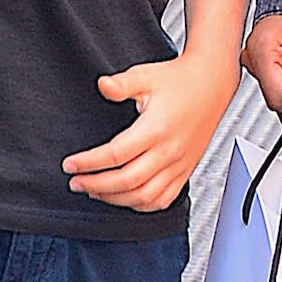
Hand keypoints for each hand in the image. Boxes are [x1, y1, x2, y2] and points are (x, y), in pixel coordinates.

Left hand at [64, 51, 237, 212]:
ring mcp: (179, 164)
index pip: (115, 155)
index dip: (88, 163)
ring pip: (144, 196)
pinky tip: (125, 198)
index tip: (70, 165)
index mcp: (156, 128)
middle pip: (127, 181)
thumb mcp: (146, 75)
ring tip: (94, 191)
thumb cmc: (180, 80)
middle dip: (95, 185)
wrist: (212, 84)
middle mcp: (169, 151)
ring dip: (115, 199)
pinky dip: (141, 205)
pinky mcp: (185, 170)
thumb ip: (122, 84)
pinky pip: (163, 199)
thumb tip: (102, 86)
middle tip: (76, 182)